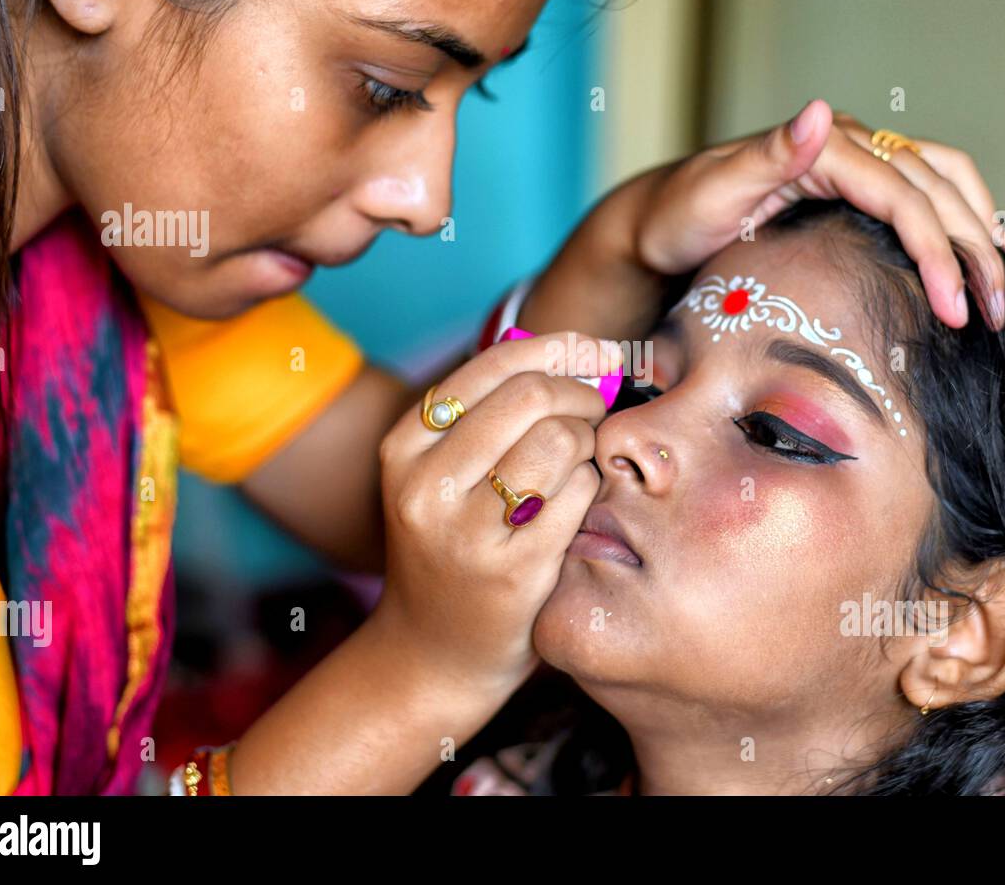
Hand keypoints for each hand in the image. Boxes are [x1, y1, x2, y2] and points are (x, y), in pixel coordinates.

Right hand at [375, 332, 623, 692]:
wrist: (431, 656)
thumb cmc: (453, 549)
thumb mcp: (442, 476)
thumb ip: (493, 413)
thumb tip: (585, 352)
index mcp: (404, 448)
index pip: (495, 366)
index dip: (561, 349)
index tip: (599, 352)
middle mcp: (425, 485)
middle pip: (532, 396)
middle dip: (582, 395)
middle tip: (596, 412)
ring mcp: (466, 531)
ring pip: (560, 441)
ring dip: (587, 444)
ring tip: (577, 466)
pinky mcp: (512, 570)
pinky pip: (579, 494)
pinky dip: (591, 488)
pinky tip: (577, 505)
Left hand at [633, 99, 1004, 329]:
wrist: (656, 222)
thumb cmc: (677, 215)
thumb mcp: (714, 190)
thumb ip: (769, 155)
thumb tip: (822, 110)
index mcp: (824, 147)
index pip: (903, 196)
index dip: (938, 251)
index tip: (956, 309)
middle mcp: (848, 143)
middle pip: (938, 189)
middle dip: (974, 252)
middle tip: (997, 315)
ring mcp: (855, 159)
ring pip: (946, 182)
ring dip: (982, 231)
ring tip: (1003, 288)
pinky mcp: (854, 182)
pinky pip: (926, 190)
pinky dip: (962, 219)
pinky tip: (978, 258)